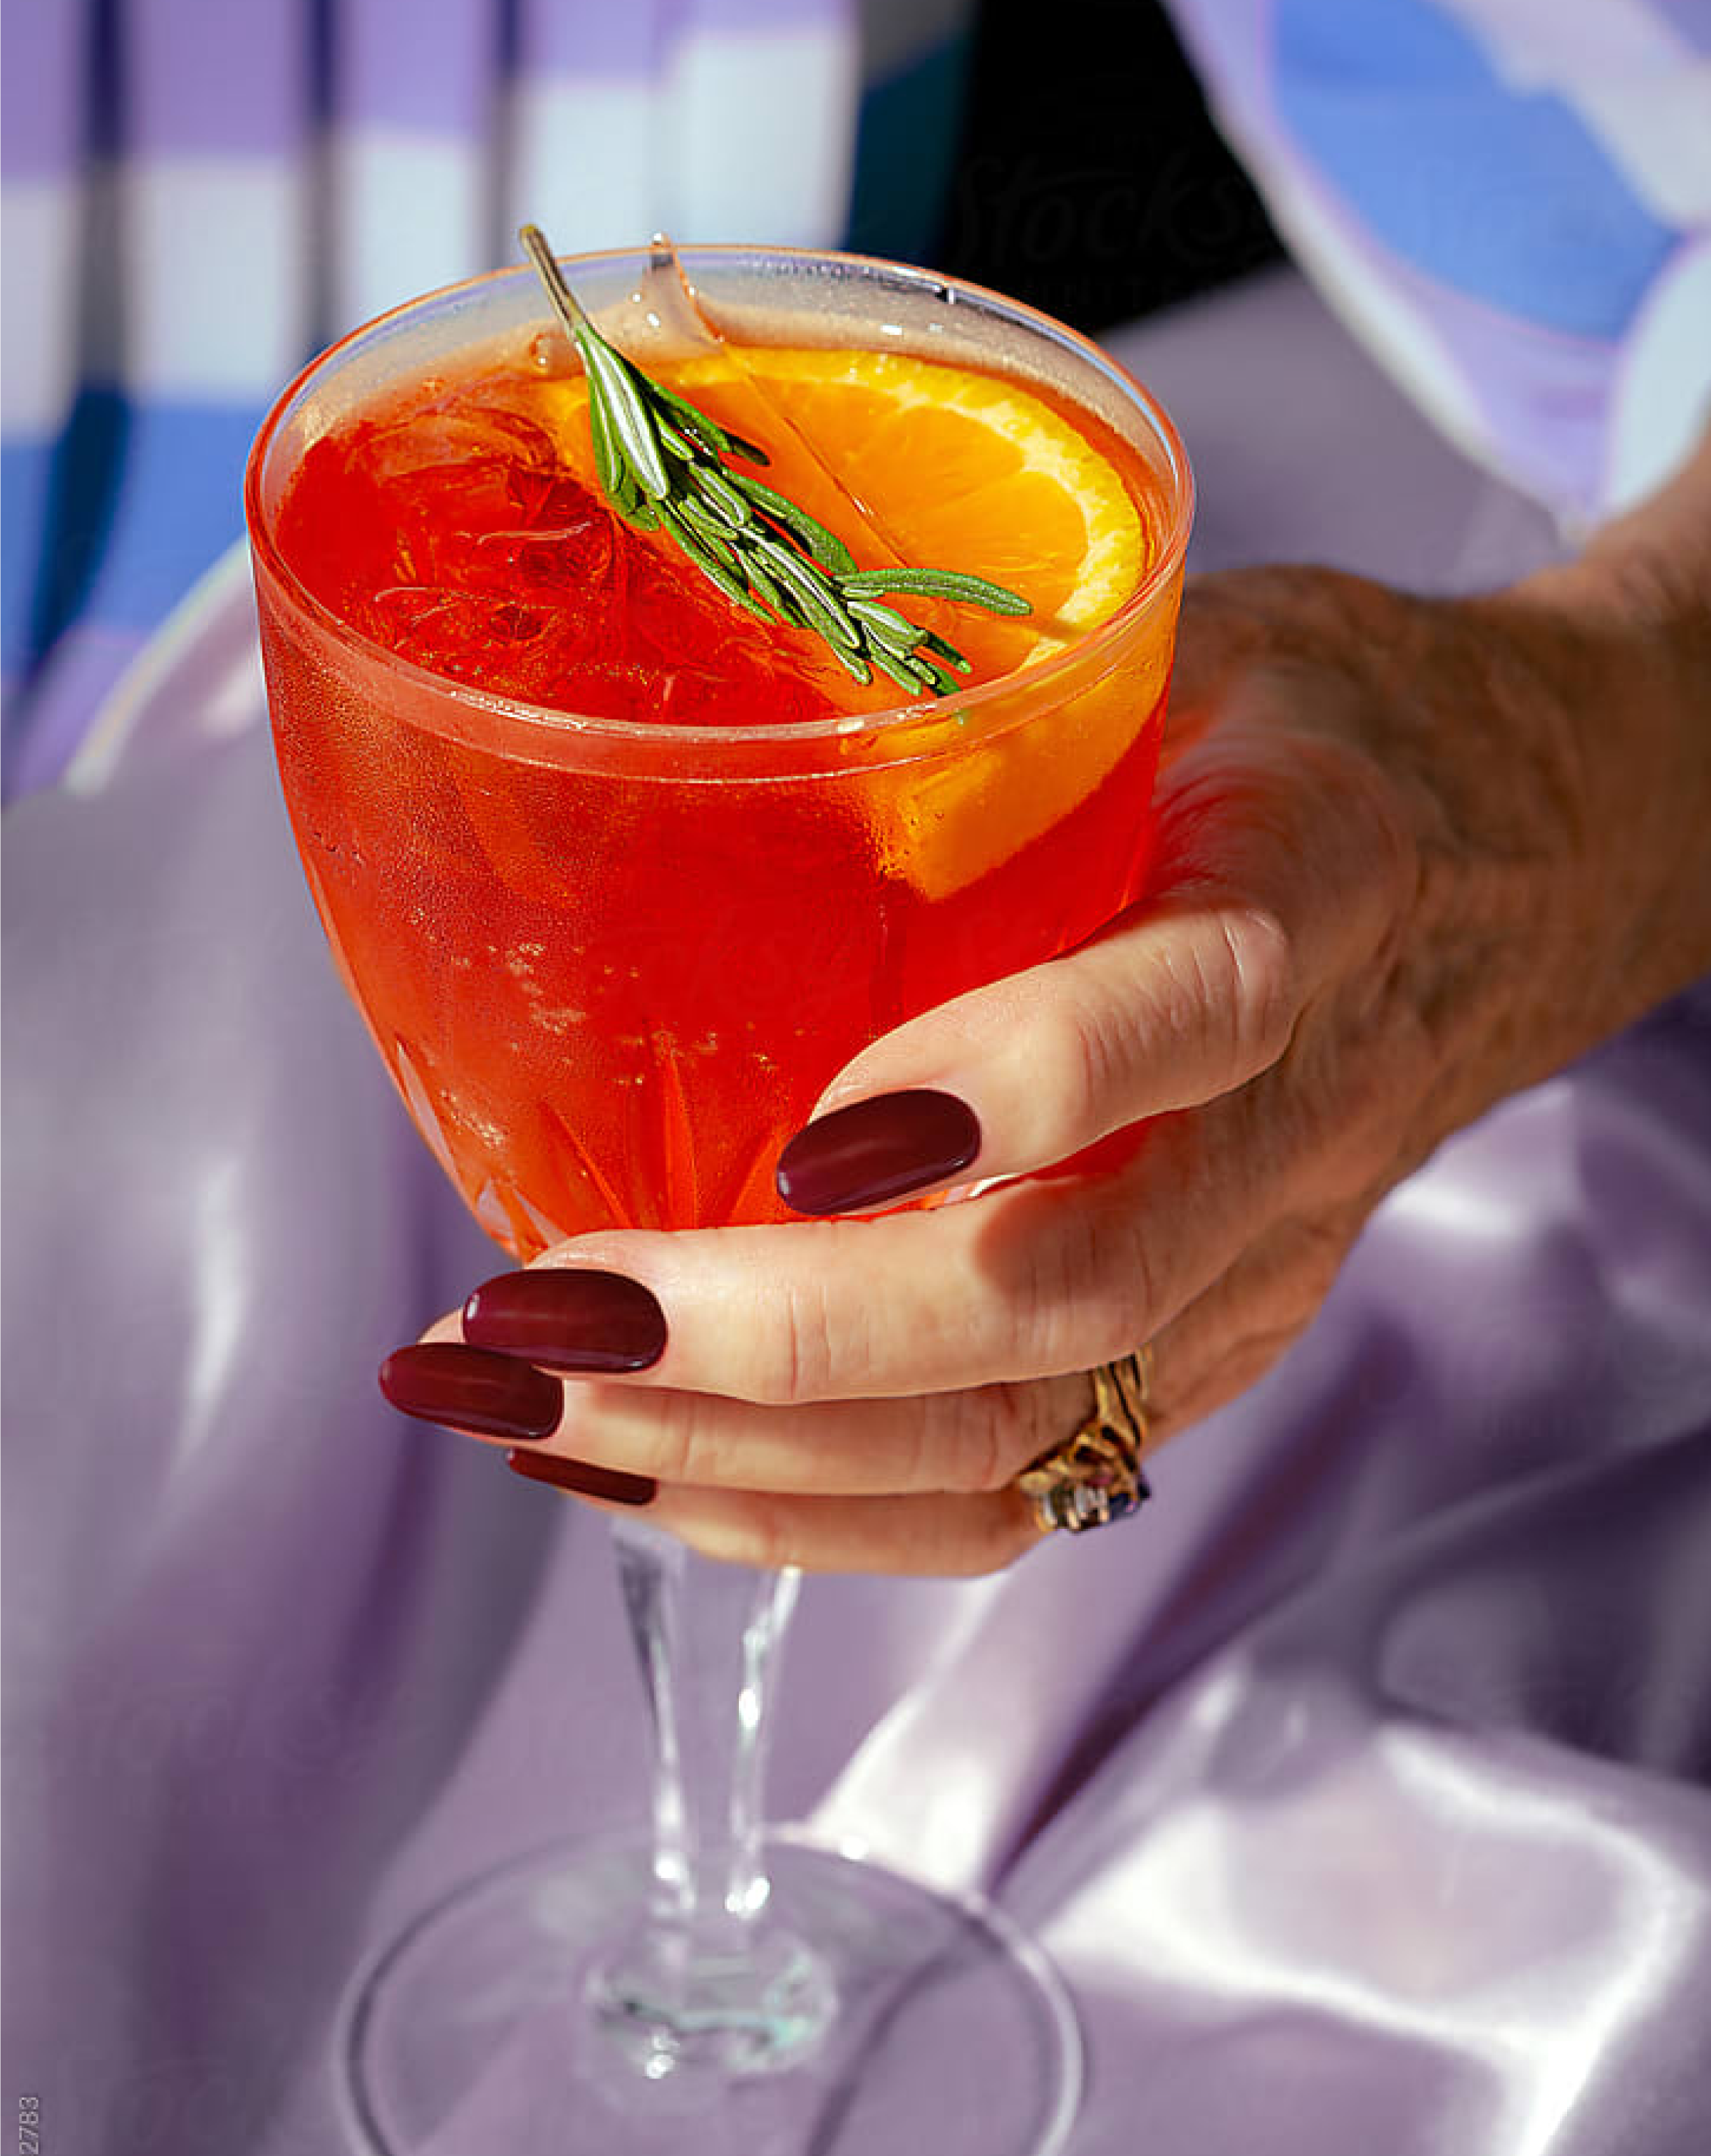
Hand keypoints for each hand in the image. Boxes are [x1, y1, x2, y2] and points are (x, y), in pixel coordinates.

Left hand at [378, 560, 1694, 1573]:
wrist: (1509, 870)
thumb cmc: (1305, 735)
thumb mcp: (1178, 647)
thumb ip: (987, 699)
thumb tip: (675, 714)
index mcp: (1313, 884)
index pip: (1194, 1009)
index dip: (1015, 1084)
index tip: (796, 1138)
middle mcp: (1297, 1120)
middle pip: (1072, 1292)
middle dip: (781, 1342)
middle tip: (538, 1316)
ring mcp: (1255, 1271)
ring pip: (1025, 1437)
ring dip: (750, 1458)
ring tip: (523, 1404)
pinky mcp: (1204, 1356)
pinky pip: (1016, 1491)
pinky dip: (810, 1513)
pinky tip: (639, 1467)